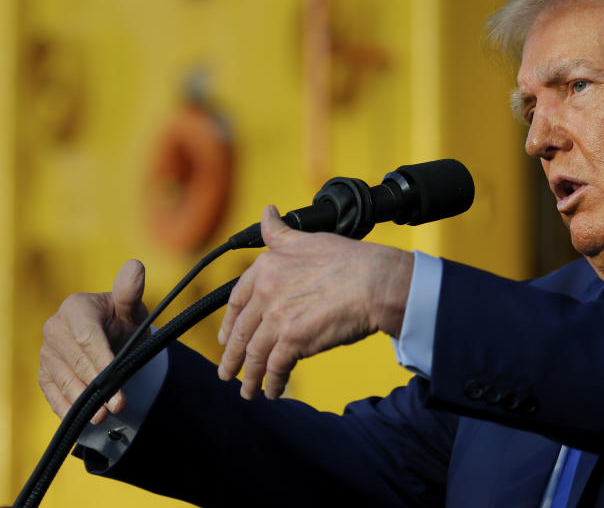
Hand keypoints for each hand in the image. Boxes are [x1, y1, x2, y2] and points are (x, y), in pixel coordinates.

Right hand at [38, 260, 148, 423]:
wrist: (114, 337)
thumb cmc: (124, 319)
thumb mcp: (131, 307)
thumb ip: (130, 291)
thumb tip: (135, 266)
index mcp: (75, 307)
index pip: (86, 336)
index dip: (101, 359)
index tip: (115, 376)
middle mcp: (55, 328)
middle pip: (75, 361)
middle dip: (97, 384)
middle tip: (116, 404)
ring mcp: (47, 352)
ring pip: (63, 379)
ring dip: (81, 401)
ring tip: (101, 416)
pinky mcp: (45, 372)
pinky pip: (52, 392)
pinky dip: (65, 407)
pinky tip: (79, 421)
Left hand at [217, 205, 413, 399]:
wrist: (375, 282)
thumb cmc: (350, 260)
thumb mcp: (308, 238)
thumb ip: (280, 232)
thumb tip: (267, 213)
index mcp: (267, 266)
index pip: (237, 299)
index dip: (230, 322)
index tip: (227, 336)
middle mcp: (266, 291)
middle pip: (241, 331)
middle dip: (233, 356)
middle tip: (227, 372)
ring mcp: (277, 317)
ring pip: (254, 353)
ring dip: (249, 375)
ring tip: (247, 390)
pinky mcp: (293, 340)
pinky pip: (275, 367)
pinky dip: (272, 382)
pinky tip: (273, 391)